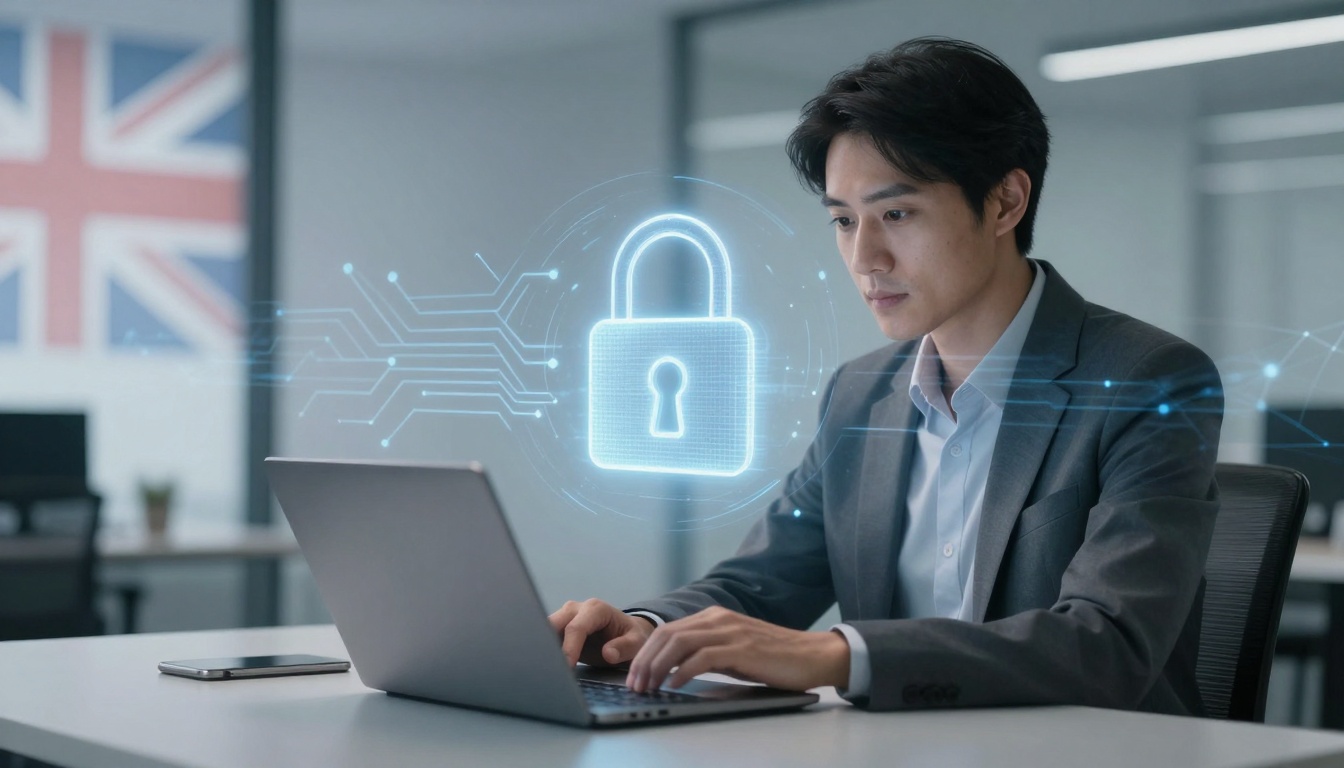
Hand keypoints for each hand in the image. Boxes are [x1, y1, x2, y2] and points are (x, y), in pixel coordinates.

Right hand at [548, 598, 655, 667]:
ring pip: (545, 629)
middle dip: (548, 644)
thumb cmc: (632, 637)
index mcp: (596, 609)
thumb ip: (624, 647)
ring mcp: (566, 616)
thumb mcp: (637, 642)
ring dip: (543, 647)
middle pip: (553, 624)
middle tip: (548, 667)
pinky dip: (544, 649)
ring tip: (544, 667)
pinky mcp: (559, 628)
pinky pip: (546, 637)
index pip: (576, 628)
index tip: (567, 666)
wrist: (626, 634)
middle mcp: (577, 609)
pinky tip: (544, 664)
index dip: (569, 648)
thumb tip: (608, 653)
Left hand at [625, 606, 849, 692]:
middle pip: (667, 635)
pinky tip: (675, 685)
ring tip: (649, 687)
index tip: (635, 675)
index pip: (667, 630)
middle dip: (645, 661)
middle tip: (635, 685)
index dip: (646, 652)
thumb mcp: (732, 650)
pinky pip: (703, 657)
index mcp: (714, 616)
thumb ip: (706, 651)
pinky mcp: (742, 648)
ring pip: (680, 643)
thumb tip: (674, 668)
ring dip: (658, 667)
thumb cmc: (773, 657)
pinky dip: (683, 671)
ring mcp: (730, 631)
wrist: (812, 655)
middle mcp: (718, 618)